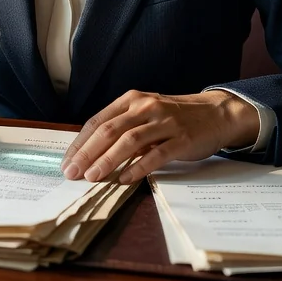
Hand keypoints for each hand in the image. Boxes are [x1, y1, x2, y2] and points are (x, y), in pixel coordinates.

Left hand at [60, 90, 259, 184]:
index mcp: (131, 101)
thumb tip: (89, 154)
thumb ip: (121, 127)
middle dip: (87, 154)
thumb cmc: (174, 117)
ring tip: (92, 177)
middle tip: (72, 173)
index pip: (97, 121)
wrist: (216, 113)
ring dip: (107, 160)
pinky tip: (125, 179)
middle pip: (109, 130)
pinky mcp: (182, 139)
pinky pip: (156, 154)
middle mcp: (145, 108)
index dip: (79, 143)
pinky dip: (138, 167)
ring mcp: (164, 122)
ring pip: (129, 141)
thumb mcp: (145, 114)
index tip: (66, 162)